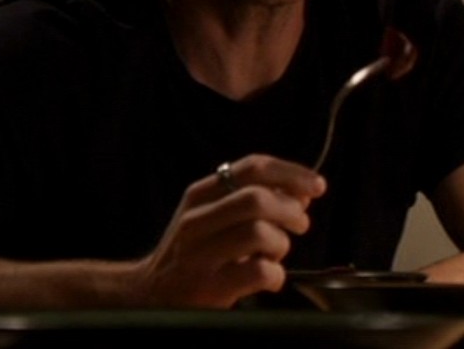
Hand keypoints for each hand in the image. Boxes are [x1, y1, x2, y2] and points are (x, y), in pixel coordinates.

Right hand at [133, 154, 325, 307]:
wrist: (147, 295)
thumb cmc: (192, 252)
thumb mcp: (212, 215)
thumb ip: (251, 200)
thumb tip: (301, 193)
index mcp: (200, 194)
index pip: (252, 168)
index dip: (292, 173)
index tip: (316, 185)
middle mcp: (196, 220)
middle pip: (257, 198)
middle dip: (290, 211)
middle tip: (299, 225)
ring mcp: (199, 255)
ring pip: (260, 232)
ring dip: (282, 244)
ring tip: (275, 254)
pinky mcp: (208, 288)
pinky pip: (259, 271)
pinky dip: (275, 275)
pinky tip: (269, 279)